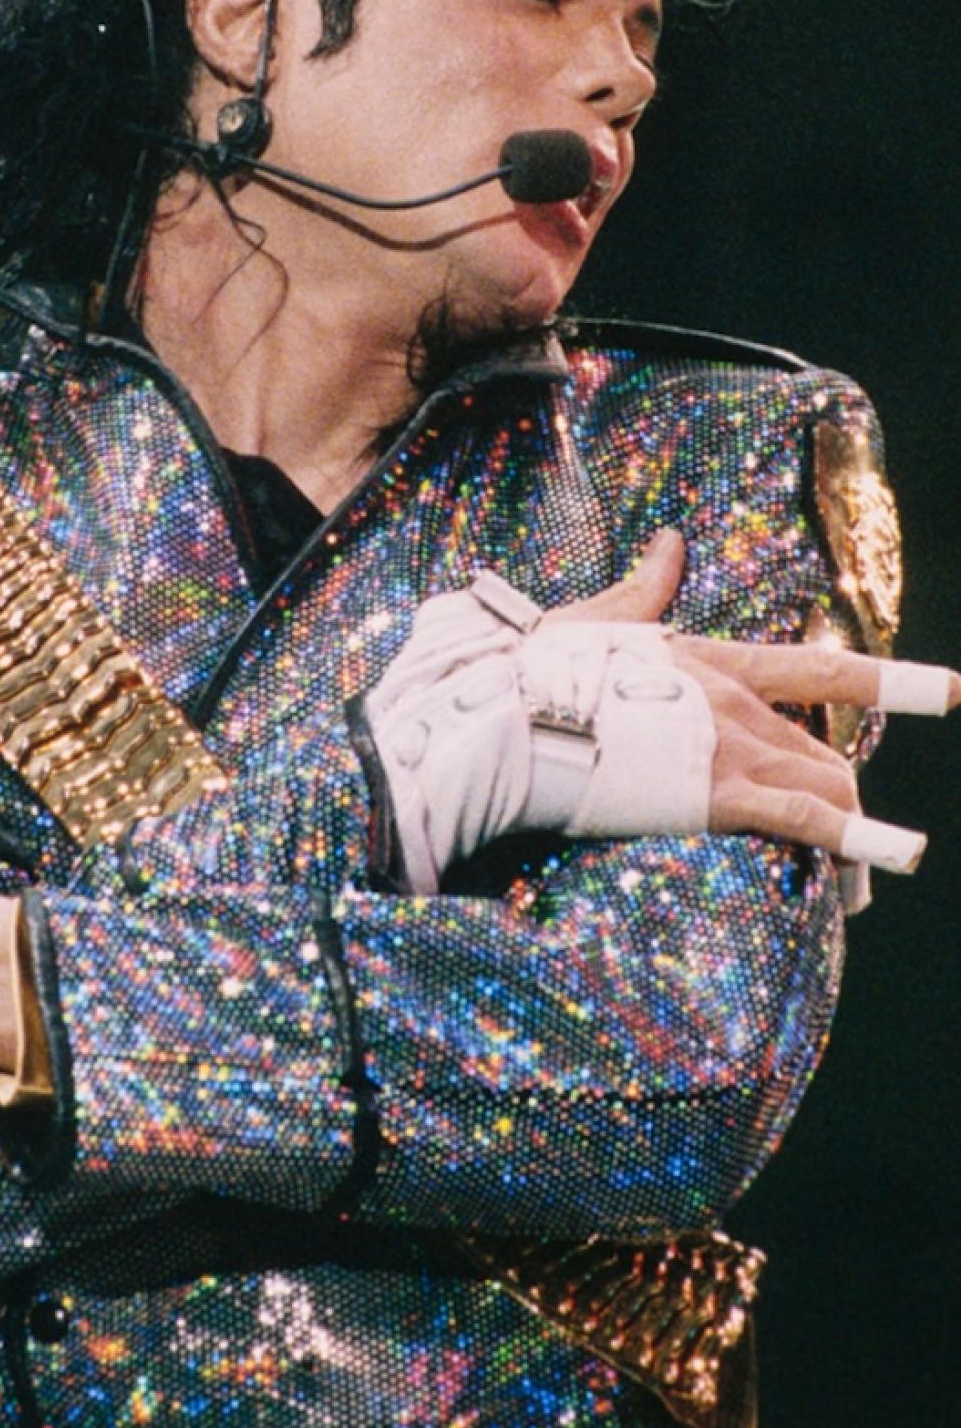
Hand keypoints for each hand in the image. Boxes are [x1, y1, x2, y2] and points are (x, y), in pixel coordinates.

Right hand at [550, 527, 959, 861]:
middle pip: (822, 751)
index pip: (819, 671)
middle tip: (851, 845)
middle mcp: (734, 700)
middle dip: (840, 798)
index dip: (888, 681)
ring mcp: (731, 746)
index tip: (951, 691)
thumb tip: (671, 543)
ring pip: (825, 786)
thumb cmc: (538, 670)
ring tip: (857, 885)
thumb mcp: (599, 620)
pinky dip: (854, 845)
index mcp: (709, 660)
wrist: (511, 712)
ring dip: (850, 833)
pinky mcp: (717, 792)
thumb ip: (645, 588)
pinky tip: (882, 869)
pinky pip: (807, 822)